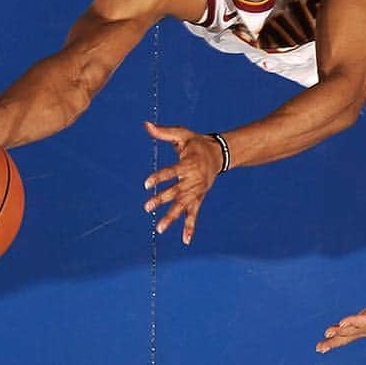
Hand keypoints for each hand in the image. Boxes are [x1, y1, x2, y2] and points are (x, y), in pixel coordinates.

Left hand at [143, 121, 222, 243]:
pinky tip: (185, 240)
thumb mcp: (182, 134)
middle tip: (147, 207)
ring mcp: (197, 191)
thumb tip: (146, 124)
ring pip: (183, 206)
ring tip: (159, 228)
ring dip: (171, 217)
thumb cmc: (196, 144)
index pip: (172, 172)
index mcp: (189, 164)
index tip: (146, 184)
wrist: (219, 155)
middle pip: (176, 192)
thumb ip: (164, 132)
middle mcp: (193, 180)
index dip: (159, 177)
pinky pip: (194, 214)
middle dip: (161, 199)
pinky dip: (190, 227)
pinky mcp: (199, 199)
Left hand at [316, 278, 365, 352]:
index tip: (343, 322)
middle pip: (354, 331)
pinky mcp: (361, 329)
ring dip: (334, 342)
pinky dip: (336, 341)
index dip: (354, 321)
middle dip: (340, 333)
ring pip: (349, 337)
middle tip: (327, 334)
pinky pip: (347, 337)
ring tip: (321, 347)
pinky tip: (324, 345)